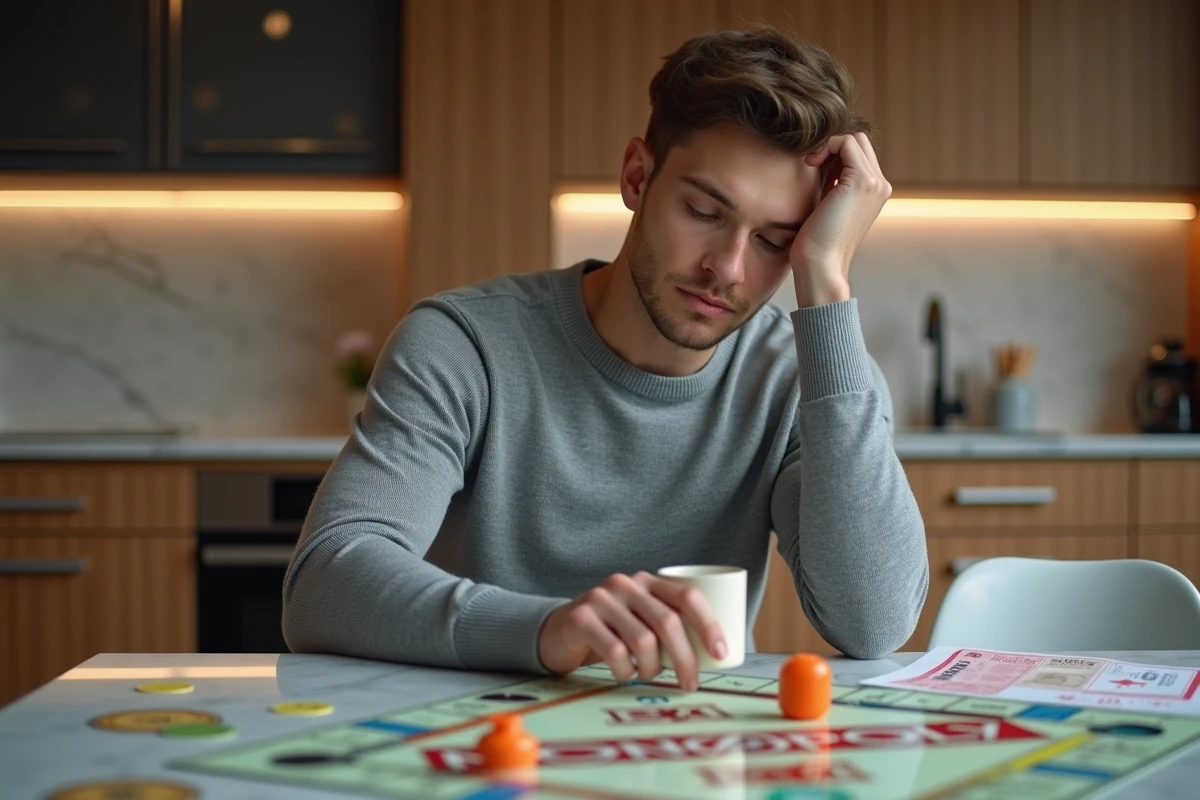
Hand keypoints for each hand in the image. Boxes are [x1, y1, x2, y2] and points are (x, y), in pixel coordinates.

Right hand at [537, 571, 726, 691]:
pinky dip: (626, 671)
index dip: (708, 624)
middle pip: (668, 622)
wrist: (557, 632)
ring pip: (643, 640)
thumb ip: (668, 625)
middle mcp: (626, 584)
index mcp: (647, 581)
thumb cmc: (611, 631)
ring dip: (651, 669)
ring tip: (646, 675)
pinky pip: (615, 652)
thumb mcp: (640, 619)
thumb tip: (714, 656)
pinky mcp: (581, 618)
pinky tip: (624, 673)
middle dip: (685, 659)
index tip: (722, 652)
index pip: (687, 595)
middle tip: (690, 684)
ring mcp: (601, 598)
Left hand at [790, 132, 891, 306]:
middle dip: (833, 147)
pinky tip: (812, 163)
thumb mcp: (828, 204)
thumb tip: (822, 159)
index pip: (859, 153)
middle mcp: (880, 185)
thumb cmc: (817, 241)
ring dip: (829, 146)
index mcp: (875, 192)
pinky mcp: (862, 181)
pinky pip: (846, 142)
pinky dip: (826, 146)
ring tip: (812, 165)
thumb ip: (833, 182)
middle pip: (859, 142)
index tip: (814, 169)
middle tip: (812, 165)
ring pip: (853, 139)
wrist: (820, 264)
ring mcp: (875, 183)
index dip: (834, 153)